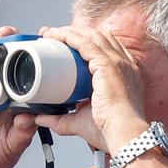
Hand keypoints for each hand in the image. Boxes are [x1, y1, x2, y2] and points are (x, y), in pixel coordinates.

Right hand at [0, 26, 36, 167]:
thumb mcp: (17, 142)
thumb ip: (24, 130)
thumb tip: (30, 115)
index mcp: (18, 99)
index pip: (24, 71)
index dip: (26, 55)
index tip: (29, 41)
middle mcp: (1, 92)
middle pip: (2, 61)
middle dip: (2, 45)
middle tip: (3, 37)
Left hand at [35, 26, 148, 154]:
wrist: (124, 135)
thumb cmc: (112, 131)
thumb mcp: (82, 121)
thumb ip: (62, 120)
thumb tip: (42, 118)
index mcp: (125, 75)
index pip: (105, 50)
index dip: (85, 44)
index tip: (66, 46)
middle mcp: (125, 65)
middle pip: (98, 38)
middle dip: (74, 33)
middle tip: (52, 36)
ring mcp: (118, 62)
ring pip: (90, 36)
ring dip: (68, 31)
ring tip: (49, 34)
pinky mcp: (107, 64)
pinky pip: (85, 42)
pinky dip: (69, 36)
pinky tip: (55, 35)